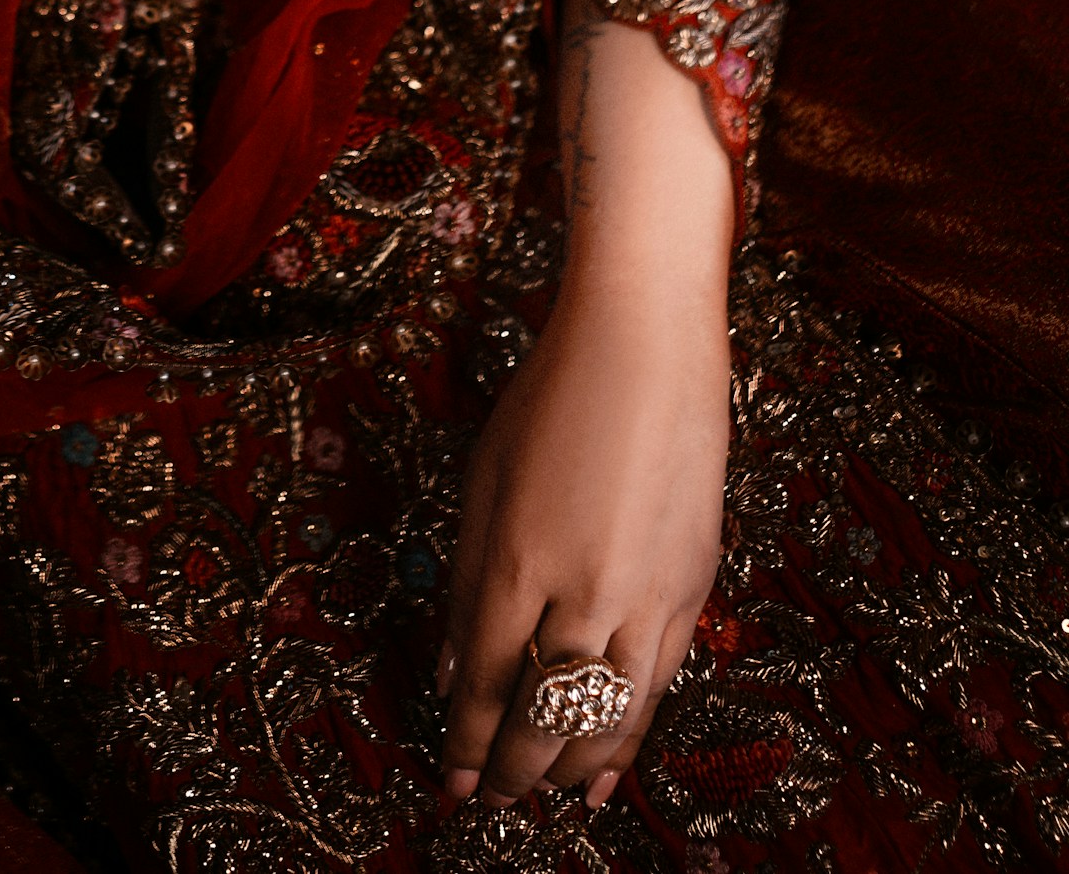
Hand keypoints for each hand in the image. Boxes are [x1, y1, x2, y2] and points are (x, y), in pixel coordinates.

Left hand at [438, 265, 729, 808]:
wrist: (645, 344)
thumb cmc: (550, 397)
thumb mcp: (483, 482)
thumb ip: (469, 586)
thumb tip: (456, 677)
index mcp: (520, 563)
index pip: (489, 687)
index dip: (469, 746)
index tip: (453, 784)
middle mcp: (586, 593)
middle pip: (547, 717)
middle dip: (514, 772)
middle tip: (491, 802)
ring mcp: (649, 595)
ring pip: (609, 716)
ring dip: (571, 768)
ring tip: (545, 799)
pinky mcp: (693, 588)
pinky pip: (659, 686)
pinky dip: (630, 735)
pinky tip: (611, 766)